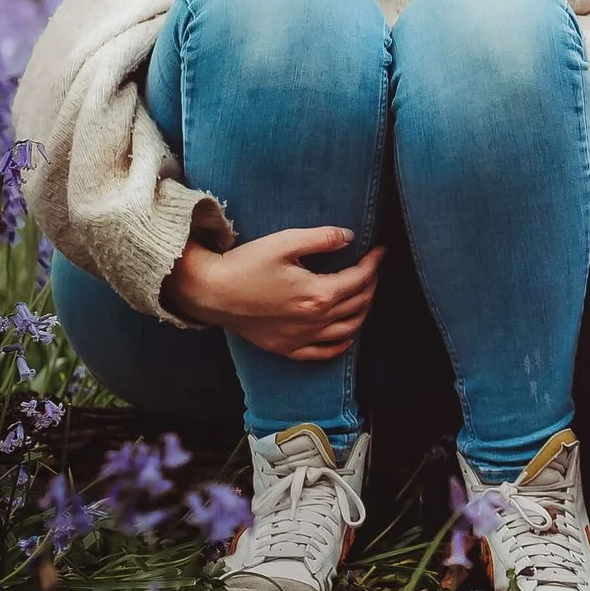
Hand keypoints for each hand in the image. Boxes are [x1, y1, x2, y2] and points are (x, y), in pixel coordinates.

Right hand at [166, 227, 383, 360]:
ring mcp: (300, 338)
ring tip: (364, 295)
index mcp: (318, 294)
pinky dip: (340, 344)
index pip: (359, 279)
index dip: (373, 263)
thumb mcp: (286, 242)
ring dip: (362, 312)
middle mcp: (314, 320)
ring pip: (346, 330)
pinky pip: (321, 353)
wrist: (210, 292)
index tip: (379, 251)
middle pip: (357, 304)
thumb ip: (322, 238)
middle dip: (370, 284)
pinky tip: (346, 335)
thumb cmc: (246, 264)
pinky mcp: (285, 347)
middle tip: (371, 269)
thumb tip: (350, 236)